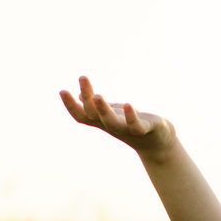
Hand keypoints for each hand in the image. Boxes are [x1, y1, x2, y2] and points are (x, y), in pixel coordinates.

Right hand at [59, 76, 175, 155]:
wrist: (158, 144)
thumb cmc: (133, 125)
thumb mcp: (113, 113)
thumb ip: (98, 106)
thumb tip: (80, 96)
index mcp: (102, 121)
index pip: (82, 115)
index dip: (71, 105)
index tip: (62, 90)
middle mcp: (112, 126)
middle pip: (94, 115)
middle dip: (86, 98)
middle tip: (83, 77)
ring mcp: (127, 129)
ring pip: (111, 122)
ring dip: (103, 109)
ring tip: (98, 96)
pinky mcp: (144, 130)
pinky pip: (136, 125)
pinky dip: (131, 116)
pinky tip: (127, 105)